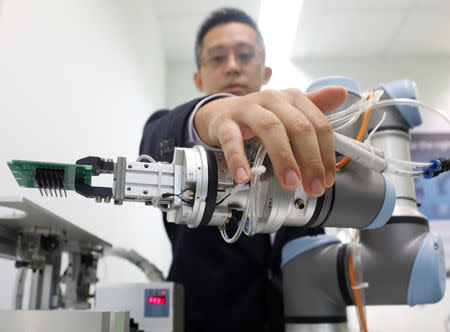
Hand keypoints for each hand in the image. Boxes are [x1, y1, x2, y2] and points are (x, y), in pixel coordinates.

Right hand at [194, 87, 346, 196]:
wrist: (220, 113)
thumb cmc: (259, 116)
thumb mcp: (288, 111)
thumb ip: (315, 105)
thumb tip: (342, 93)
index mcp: (292, 98)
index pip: (317, 124)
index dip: (326, 154)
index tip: (327, 180)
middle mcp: (271, 99)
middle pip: (298, 126)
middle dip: (310, 160)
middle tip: (313, 188)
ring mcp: (247, 109)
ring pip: (270, 128)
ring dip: (283, 158)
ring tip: (290, 183)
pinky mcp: (225, 122)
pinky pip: (231, 140)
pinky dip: (238, 158)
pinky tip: (245, 176)